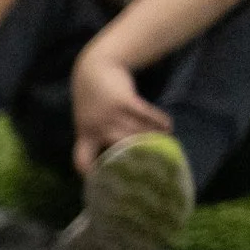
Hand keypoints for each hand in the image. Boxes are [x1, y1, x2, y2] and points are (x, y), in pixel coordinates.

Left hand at [70, 52, 171, 175]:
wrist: (95, 68)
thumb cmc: (92, 98)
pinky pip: (146, 115)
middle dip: (136, 158)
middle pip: (119, 149)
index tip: (104, 182)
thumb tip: (117, 155)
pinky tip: (168, 127)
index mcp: (85, 134)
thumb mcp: (87, 119)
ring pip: (136, 133)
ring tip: (166, 146)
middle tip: (151, 166)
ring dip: (154, 140)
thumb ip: (97, 136)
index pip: (82, 160)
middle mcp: (96, 127)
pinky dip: (159, 122)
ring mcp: (110, 114)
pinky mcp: (124, 101)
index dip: (91, 173)